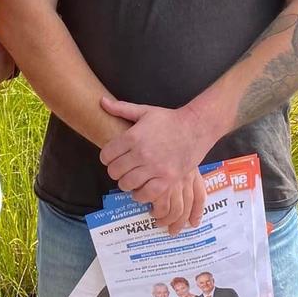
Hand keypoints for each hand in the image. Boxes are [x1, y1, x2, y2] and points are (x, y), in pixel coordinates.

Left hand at [99, 99, 208, 232]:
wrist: (196, 127)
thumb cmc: (169, 119)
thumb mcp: (144, 111)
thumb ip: (121, 108)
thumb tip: (102, 101)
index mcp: (133, 136)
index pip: (107, 154)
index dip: (106, 158)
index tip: (111, 158)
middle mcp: (142, 153)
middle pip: (115, 171)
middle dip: (115, 171)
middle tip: (121, 169)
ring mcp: (155, 167)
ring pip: (127, 184)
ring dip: (125, 183)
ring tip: (130, 179)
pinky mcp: (168, 179)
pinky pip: (146, 194)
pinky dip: (140, 194)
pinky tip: (141, 189)